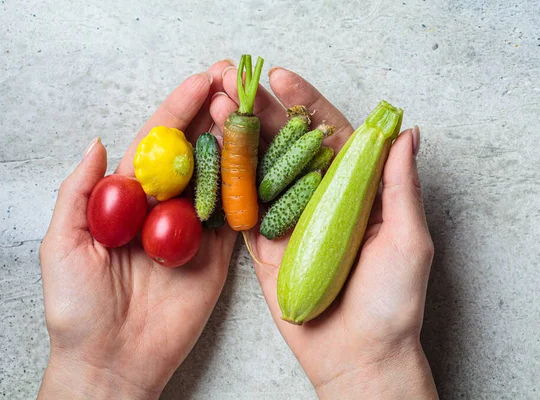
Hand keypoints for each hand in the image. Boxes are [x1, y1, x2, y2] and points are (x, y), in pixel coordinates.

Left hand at [38, 60, 237, 398]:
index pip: (155, 146)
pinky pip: (234, 221)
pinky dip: (248, 192)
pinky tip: (260, 162)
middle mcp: (163, 210)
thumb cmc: (76, 308)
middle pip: (192, 155)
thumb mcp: (61, 245)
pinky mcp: (217, 258)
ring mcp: (193, 233)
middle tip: (236, 88)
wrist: (111, 362)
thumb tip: (96, 142)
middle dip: (213, 118)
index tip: (201, 82)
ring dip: (235, 147)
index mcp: (127, 201)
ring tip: (251, 115)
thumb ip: (78, 193)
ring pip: (218, 181)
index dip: (177, 111)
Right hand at [210, 66, 437, 398]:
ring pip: (261, 170)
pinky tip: (210, 153)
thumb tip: (406, 132)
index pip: (330, 135)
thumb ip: (399, 186)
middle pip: (288, 146)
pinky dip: (227, 182)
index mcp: (356, 190)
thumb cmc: (393, 302)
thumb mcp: (407, 239)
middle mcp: (320, 198)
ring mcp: (288, 219)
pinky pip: (243, 209)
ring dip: (239, 138)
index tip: (282, 78)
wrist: (357, 356)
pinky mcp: (264, 245)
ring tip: (216, 108)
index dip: (306, 103)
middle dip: (262, 113)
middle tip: (234, 84)